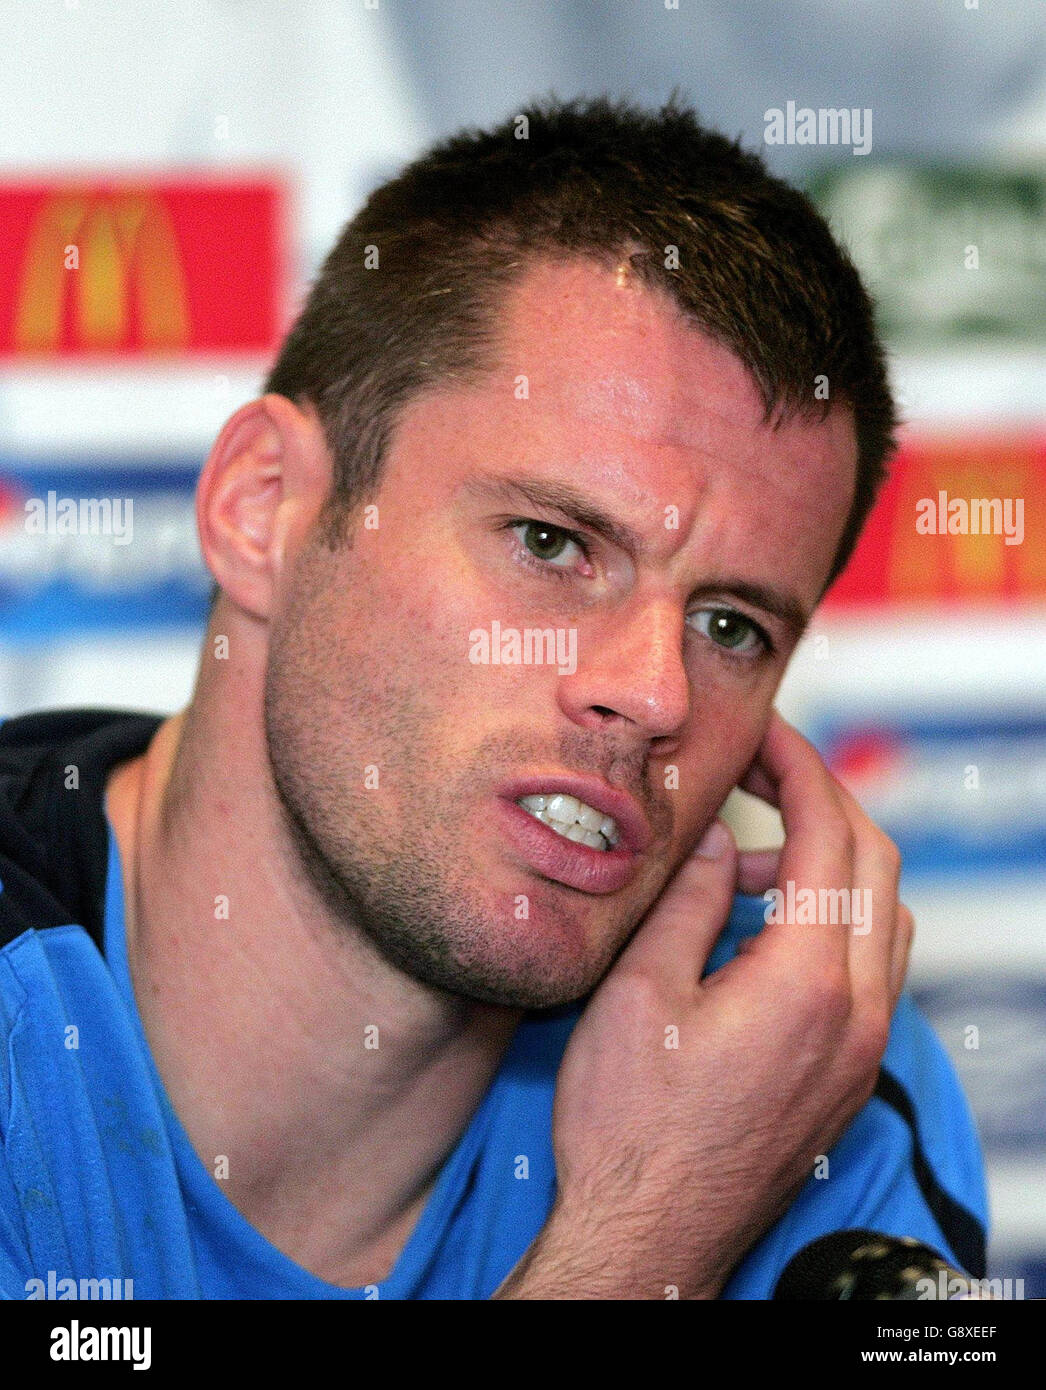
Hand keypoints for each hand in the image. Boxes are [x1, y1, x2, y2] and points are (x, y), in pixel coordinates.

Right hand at [494, 710, 913, 1299]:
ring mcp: (860, 1048)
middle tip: (763, 772)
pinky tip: (770, 922)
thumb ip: (687, 903)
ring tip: (757, 850)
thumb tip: (722, 845)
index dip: (798, 768)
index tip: (762, 734)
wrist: (650, 1237)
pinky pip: (873, 965)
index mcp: (807, 981)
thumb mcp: (637, 994)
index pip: (831, 835)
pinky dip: (838, 916)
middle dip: (826, 800)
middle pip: (878, 865)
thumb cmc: (630, 1128)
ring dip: (837, 861)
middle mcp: (856, 1012)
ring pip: (887, 916)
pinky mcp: (848, 1074)